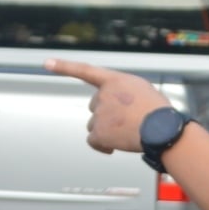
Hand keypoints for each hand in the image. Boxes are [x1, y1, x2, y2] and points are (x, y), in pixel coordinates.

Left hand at [44, 58, 170, 154]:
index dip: (64, 67)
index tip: (47, 63)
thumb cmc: (157, 111)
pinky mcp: (99, 132)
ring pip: (95, 124)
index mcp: (115, 81)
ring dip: (107, 130)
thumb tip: (117, 102)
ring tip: (127, 132)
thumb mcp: (141, 89)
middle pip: (95, 106)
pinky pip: (93, 141)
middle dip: (107, 114)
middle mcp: (103, 95)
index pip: (85, 71)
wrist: (161, 129)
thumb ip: (123, 90)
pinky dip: (102, 145)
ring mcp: (100, 113)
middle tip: (126, 120)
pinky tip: (115, 146)